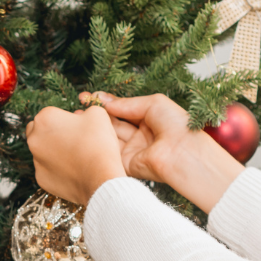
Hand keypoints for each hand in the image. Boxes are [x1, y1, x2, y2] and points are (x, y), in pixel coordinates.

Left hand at [23, 104, 126, 205]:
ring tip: (73, 155)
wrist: (100, 178)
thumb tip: (78, 117)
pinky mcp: (40, 178)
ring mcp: (35, 161)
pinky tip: (71, 169)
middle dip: (50, 131)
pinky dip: (55, 168)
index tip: (76, 124)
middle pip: (37, 131)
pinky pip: (46, 169)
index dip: (63, 117)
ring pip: (41, 151)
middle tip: (69, 137)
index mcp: (45, 118)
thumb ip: (83, 110)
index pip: (49, 113)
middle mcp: (34, 139)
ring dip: (52, 151)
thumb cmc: (98, 143)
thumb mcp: (97, 114)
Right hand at [79, 91, 245, 212]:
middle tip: (81, 104)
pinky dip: (97, 141)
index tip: (89, 96)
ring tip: (78, 114)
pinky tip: (86, 130)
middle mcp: (139, 136)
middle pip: (113, 123)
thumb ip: (126, 103)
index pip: (123, 109)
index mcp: (149, 119)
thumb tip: (104, 101)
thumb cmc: (176, 126)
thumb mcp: (152, 103)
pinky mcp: (124, 164)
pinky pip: (108, 151)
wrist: (182, 153)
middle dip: (97, 114)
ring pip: (108, 136)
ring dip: (94, 126)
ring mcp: (131, 150)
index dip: (106, 102)